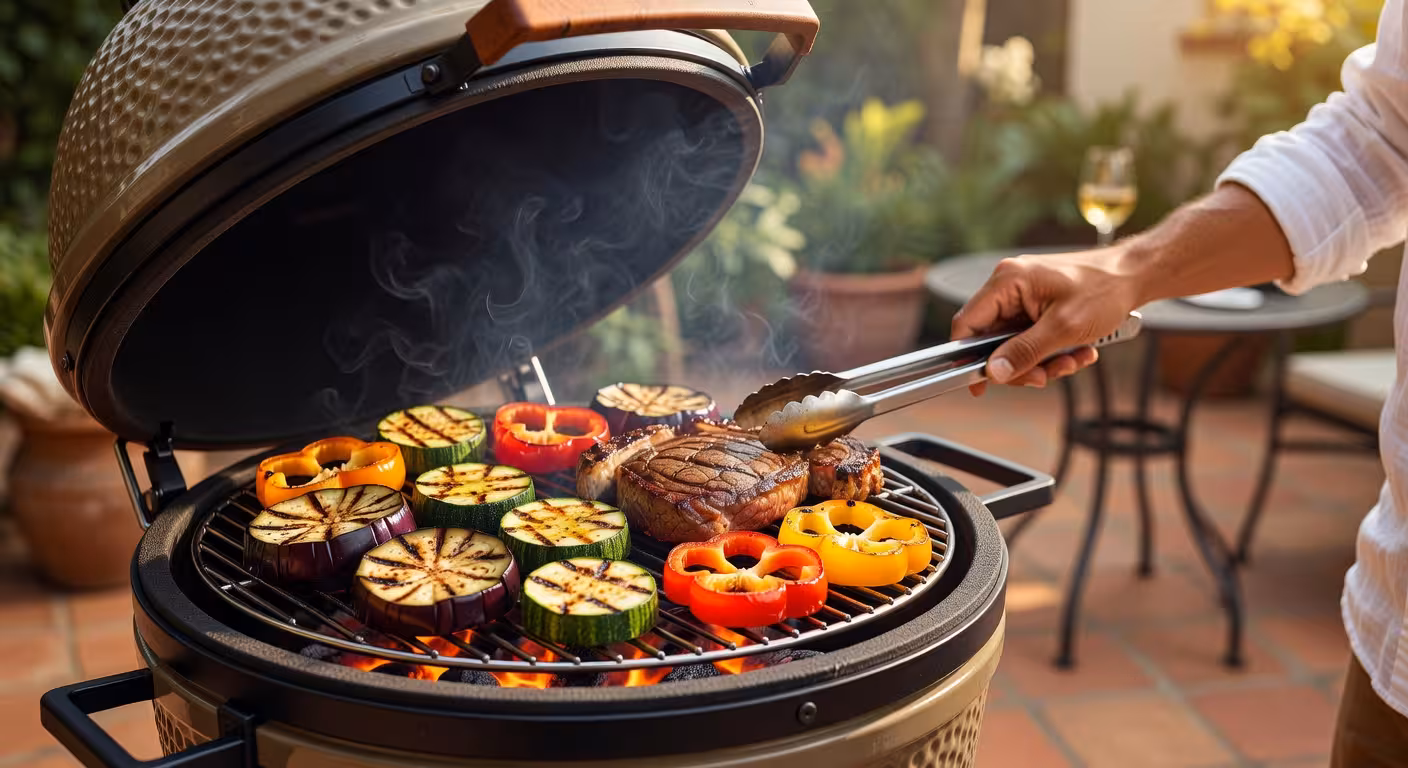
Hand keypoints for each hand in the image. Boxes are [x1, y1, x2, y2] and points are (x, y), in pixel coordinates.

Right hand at [950, 247, 1143, 395]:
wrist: (1135, 275)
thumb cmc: (1104, 290)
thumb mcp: (1064, 328)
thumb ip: (1025, 352)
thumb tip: (994, 372)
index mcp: (1008, 281)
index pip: (968, 324)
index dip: (968, 357)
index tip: (979, 384)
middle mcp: (1010, 285)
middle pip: (993, 339)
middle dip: (1022, 363)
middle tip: (1045, 376)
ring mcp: (1024, 295)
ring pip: (1015, 342)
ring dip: (1042, 360)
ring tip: (1073, 361)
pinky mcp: (1038, 304)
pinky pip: (1032, 336)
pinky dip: (1052, 350)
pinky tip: (1078, 351)